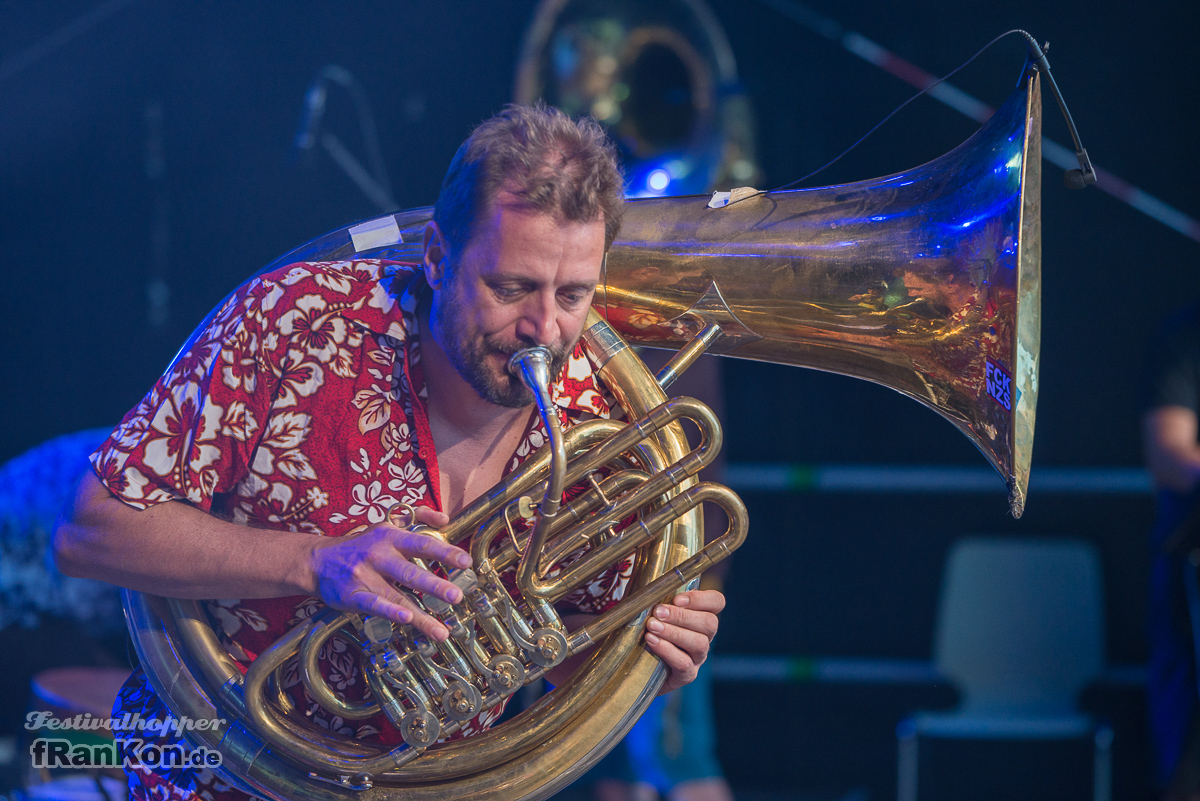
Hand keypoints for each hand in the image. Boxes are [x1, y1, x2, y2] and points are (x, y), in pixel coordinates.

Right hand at [310, 506, 468, 640]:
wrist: (318, 561)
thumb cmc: (360, 544)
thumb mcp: (386, 525)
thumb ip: (417, 518)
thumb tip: (444, 518)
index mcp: (391, 537)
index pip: (422, 545)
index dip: (445, 553)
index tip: (466, 563)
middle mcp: (379, 556)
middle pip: (411, 573)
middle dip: (436, 586)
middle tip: (457, 596)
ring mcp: (365, 577)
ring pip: (397, 597)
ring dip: (420, 616)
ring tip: (441, 631)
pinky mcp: (352, 596)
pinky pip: (374, 606)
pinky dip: (390, 613)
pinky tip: (407, 621)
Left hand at [643, 589, 723, 694]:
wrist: (638, 668)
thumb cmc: (646, 631)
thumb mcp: (653, 612)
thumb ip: (657, 597)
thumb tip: (650, 584)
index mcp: (700, 616)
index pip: (717, 602)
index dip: (701, 598)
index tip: (677, 598)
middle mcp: (705, 636)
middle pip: (710, 623)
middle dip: (682, 616)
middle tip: (658, 612)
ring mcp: (698, 657)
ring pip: (699, 643)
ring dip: (674, 632)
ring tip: (652, 626)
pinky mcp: (687, 675)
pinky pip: (684, 663)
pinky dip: (667, 650)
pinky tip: (652, 641)